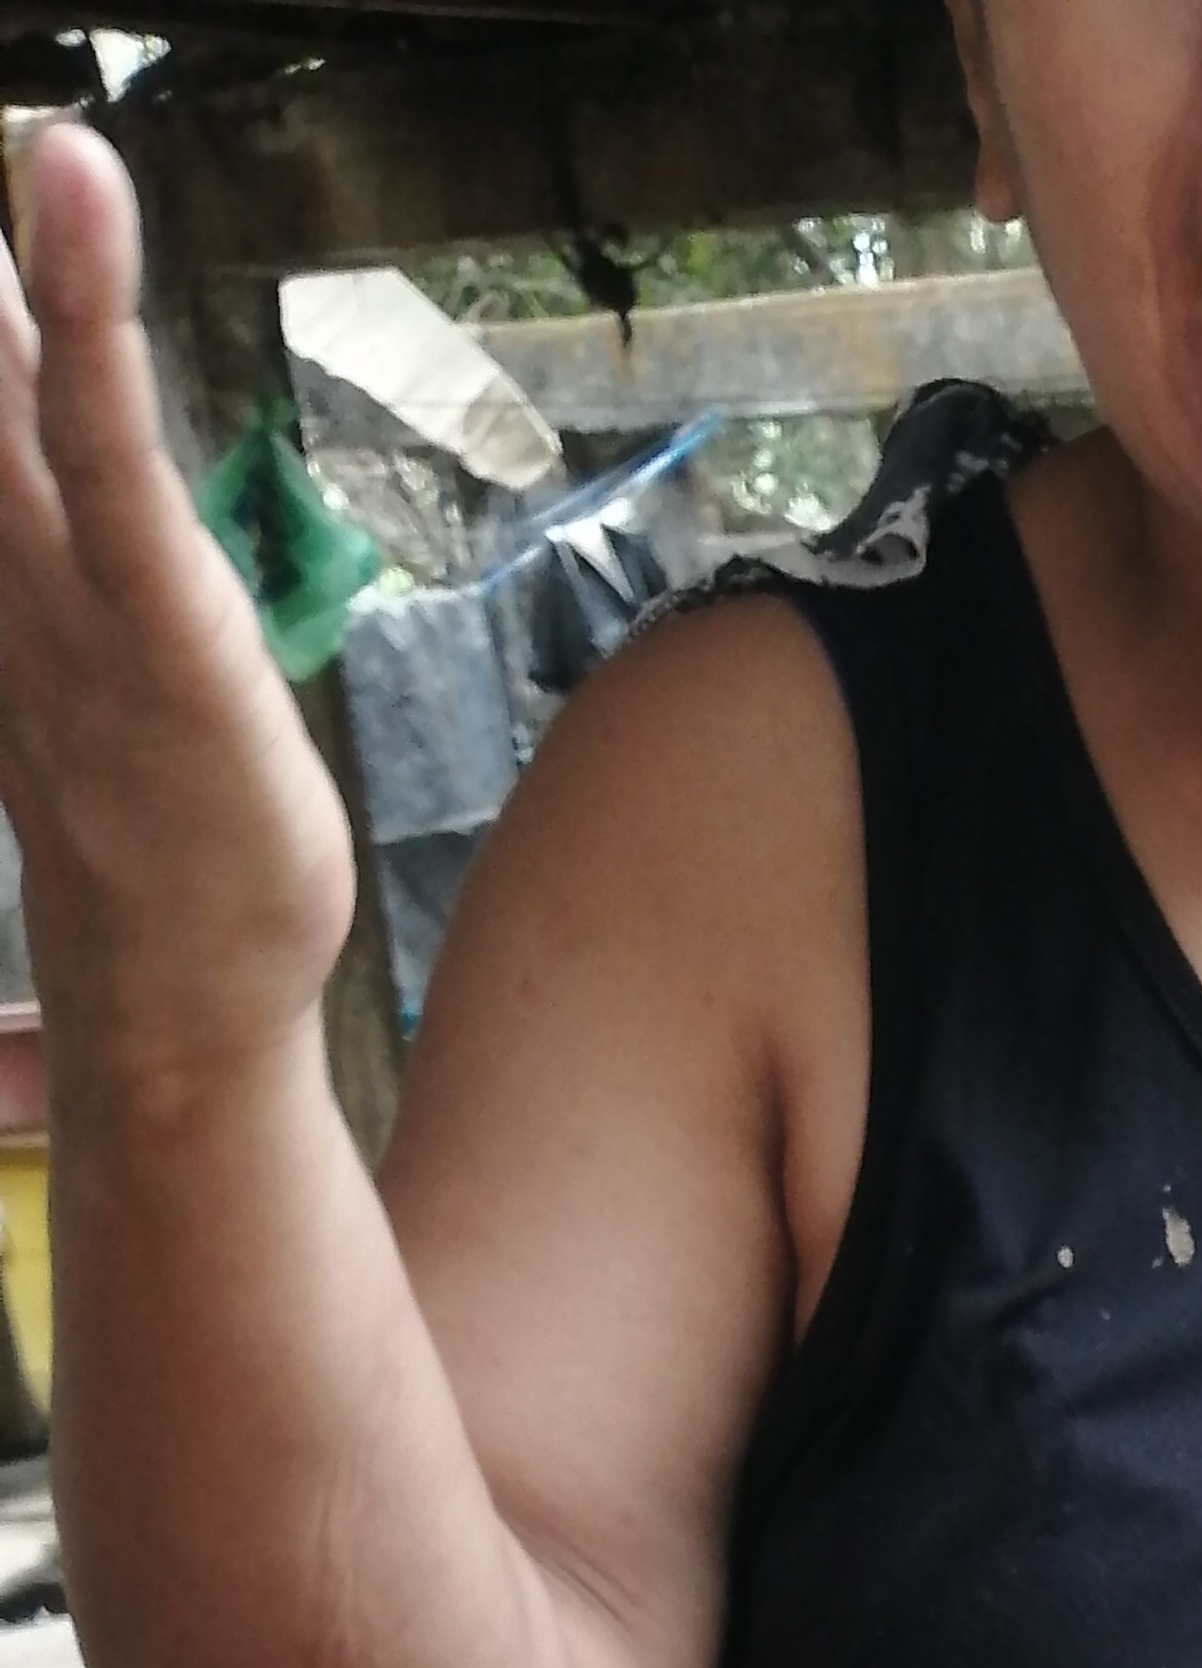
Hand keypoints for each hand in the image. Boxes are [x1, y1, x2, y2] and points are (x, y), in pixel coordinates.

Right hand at [0, 119, 354, 1101]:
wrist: (184, 1002)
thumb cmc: (160, 835)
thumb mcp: (94, 668)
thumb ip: (66, 538)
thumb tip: (50, 431)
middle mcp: (5, 558)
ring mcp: (71, 587)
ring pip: (6, 382)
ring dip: (6, 256)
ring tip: (39, 130)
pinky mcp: (155, 618)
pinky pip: (109, 446)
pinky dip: (91, 316)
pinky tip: (77, 199)